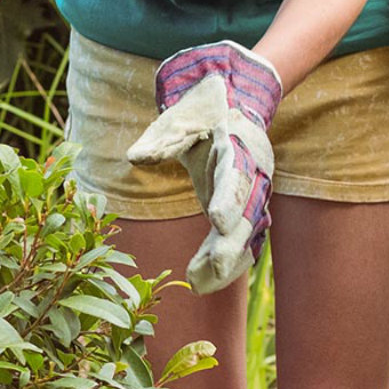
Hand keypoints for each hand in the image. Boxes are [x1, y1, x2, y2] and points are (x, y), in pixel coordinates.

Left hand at [128, 41, 280, 293]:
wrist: (229, 104)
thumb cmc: (199, 111)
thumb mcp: (178, 117)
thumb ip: (161, 139)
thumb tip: (135, 158)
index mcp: (239, 144)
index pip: (236, 174)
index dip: (229, 199)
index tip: (216, 221)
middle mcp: (254, 173)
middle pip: (248, 212)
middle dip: (232, 242)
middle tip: (214, 267)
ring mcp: (253, 194)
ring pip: (246, 233)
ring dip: (226, 260)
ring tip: (198, 284)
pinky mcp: (244, 211)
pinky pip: (239, 241)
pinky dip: (224, 263)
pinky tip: (202, 283)